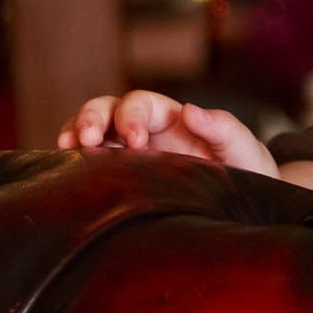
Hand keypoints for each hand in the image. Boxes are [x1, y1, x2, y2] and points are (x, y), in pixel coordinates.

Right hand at [57, 91, 277, 178]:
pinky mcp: (121, 178)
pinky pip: (90, 164)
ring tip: (66, 147)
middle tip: (86, 138)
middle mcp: (146, 131)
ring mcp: (129, 154)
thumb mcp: (244, 149)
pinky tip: (64, 171)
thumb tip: (191, 110)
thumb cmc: (248, 173)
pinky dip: (73, 162)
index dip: (131, 116)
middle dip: (92, 117)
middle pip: (108, 109)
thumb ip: (224, 128)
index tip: (134, 140)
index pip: (141, 104)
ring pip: (92, 132)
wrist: (248, 208)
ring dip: (75, 133)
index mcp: (171, 119)